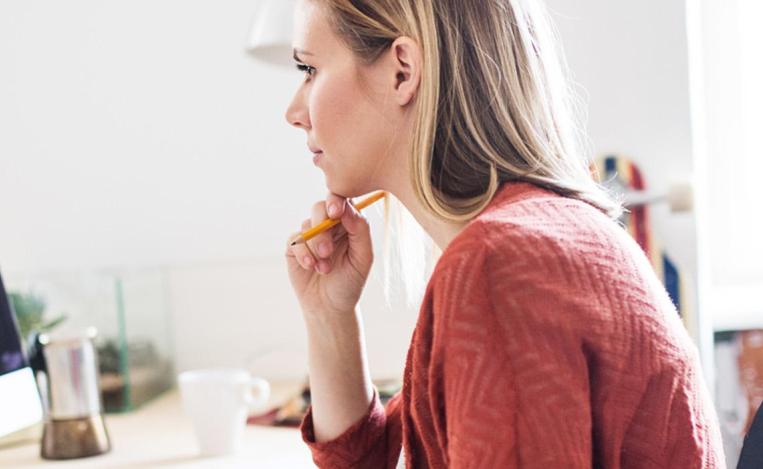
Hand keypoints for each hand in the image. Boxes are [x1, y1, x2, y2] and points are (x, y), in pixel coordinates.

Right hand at [285, 193, 373, 316]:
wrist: (330, 306)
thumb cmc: (350, 282)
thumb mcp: (363, 258)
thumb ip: (360, 231)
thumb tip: (348, 209)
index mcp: (348, 224)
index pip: (342, 202)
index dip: (336, 202)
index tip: (335, 212)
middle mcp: (329, 226)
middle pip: (320, 208)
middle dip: (322, 228)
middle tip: (327, 251)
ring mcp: (310, 235)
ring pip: (307, 225)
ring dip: (315, 247)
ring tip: (324, 268)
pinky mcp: (294, 247)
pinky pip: (295, 240)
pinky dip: (302, 253)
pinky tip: (310, 266)